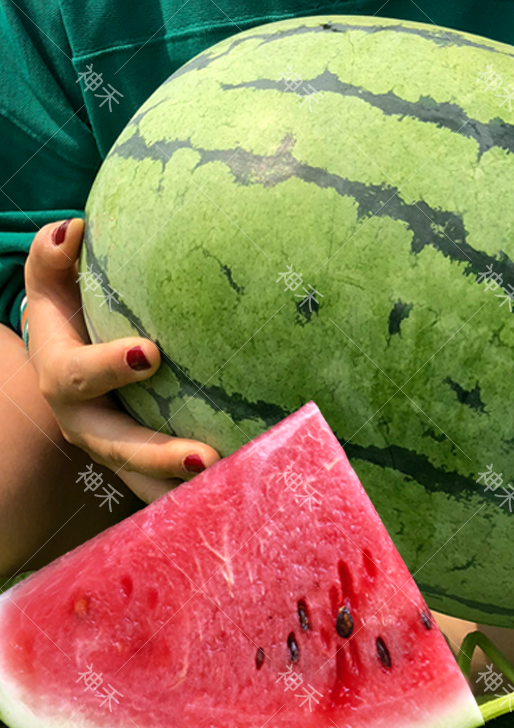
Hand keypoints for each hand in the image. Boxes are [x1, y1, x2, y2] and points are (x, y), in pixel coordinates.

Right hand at [25, 218, 219, 502]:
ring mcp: (116, 453)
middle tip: (204, 457)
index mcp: (64, 380)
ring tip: (234, 487)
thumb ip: (52, 261)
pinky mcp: (142, 469)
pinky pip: (169, 491)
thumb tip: (71, 229)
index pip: (79, 376)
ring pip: (146, 484)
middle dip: (158, 455)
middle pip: (118, 448)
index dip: (109, 367)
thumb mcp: (52, 291)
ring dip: (186, 490)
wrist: (67, 374)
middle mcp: (88, 425)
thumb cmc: (69, 324)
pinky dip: (202, 497)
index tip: (151, 354)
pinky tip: (247, 491)